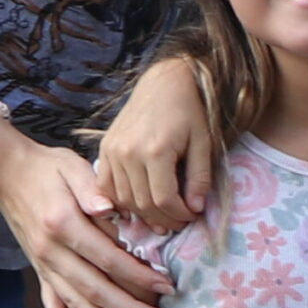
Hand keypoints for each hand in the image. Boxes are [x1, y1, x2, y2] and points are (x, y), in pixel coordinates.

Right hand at [0, 131, 171, 307]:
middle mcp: (51, 253)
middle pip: (96, 290)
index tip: (167, 285)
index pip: (108, 258)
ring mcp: (44, 267)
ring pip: (77, 305)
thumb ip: (91, 189)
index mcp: (64, 225)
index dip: (138, 275)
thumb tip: (109, 207)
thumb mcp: (73, 167)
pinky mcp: (40, 272)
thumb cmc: (48, 168)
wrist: (7, 175)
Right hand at [96, 55, 212, 230]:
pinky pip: (106, 187)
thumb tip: (195, 209)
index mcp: (156, 150)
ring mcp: (112, 151)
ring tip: (161, 219)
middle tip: (178, 223)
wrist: (162, 83)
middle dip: (163, 219)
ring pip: (122, 199)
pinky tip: (137, 207)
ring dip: (142, 215)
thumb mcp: (204, 141)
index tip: (191, 217)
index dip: (178, 215)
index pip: (163, 199)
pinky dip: (119, 201)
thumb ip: (200, 176)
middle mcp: (128, 153)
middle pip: (142, 203)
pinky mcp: (103, 149)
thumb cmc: (188, 110)